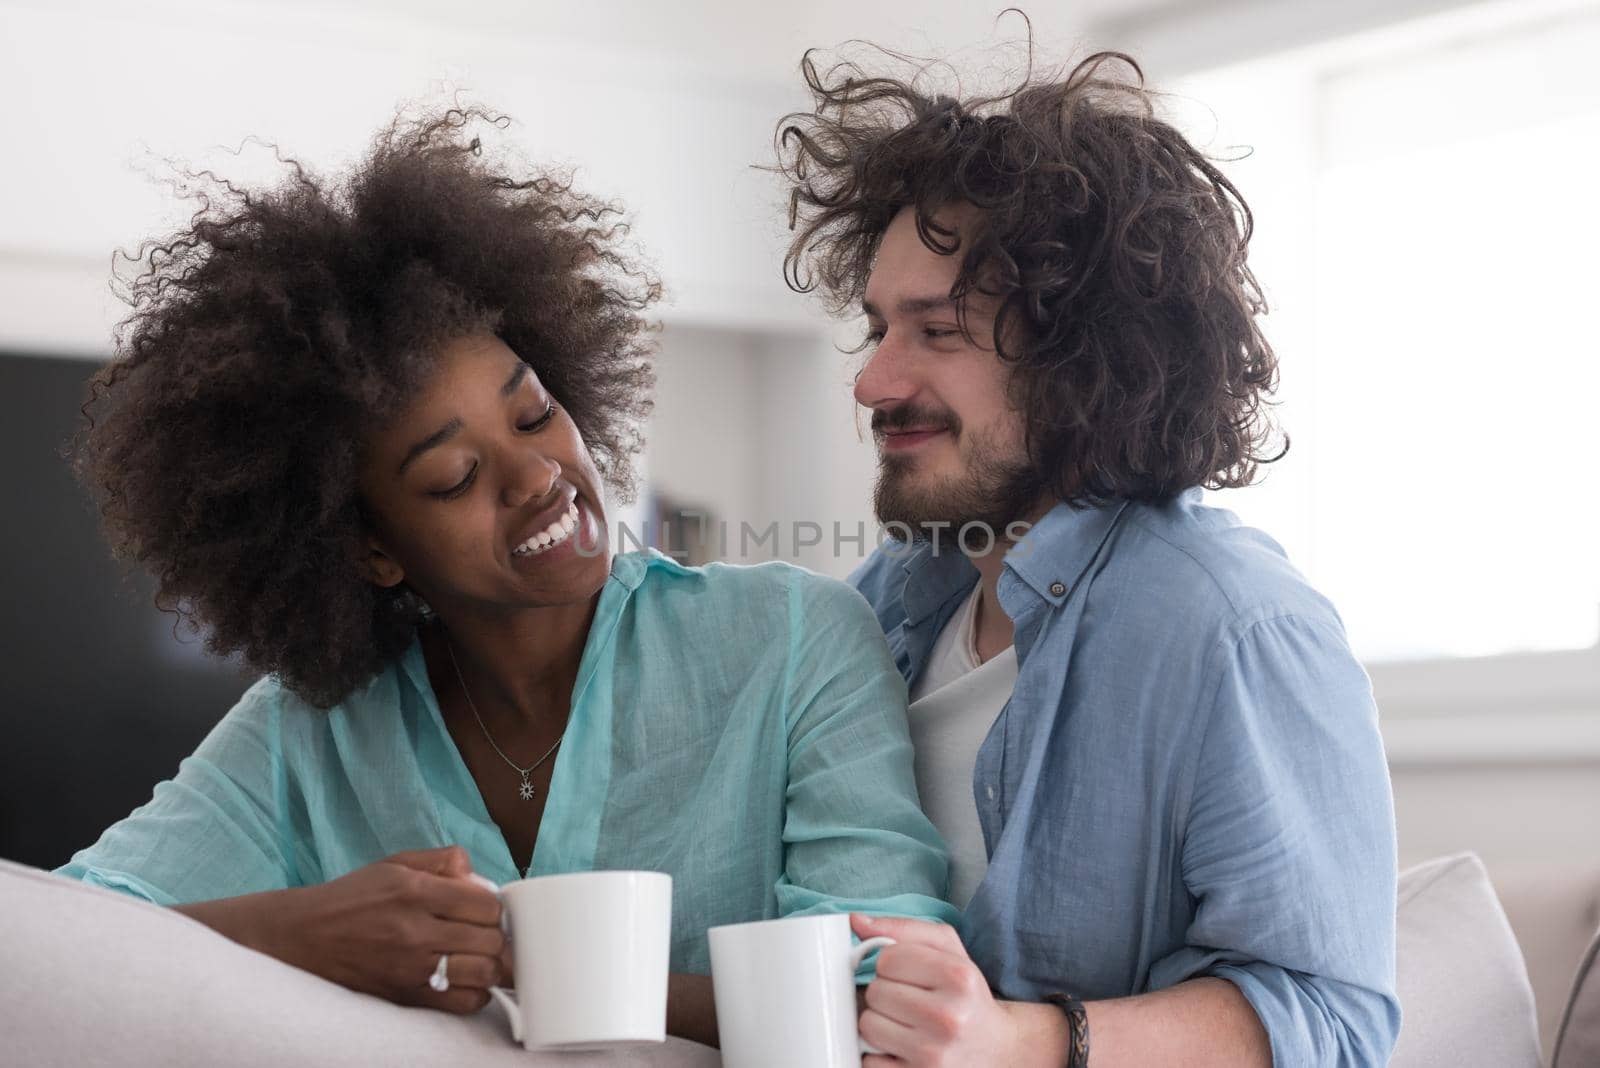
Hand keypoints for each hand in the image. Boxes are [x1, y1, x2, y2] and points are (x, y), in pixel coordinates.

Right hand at [261, 845, 508, 1012]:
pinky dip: (475, 993)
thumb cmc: (354, 897)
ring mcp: (410, 969)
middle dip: (494, 935)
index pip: (486, 904)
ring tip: (479, 956)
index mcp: (415, 892)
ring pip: (482, 973)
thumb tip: (479, 878)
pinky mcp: (405, 997)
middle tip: (484, 933)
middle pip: (489, 940)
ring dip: (489, 964)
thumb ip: (442, 861)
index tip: (484, 910)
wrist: (303, 937)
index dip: (493, 907)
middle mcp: (414, 932)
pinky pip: (462, 1003)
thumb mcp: (395, 864)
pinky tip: (465, 979)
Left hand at [855, 914, 1057, 1067]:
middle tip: (908, 1001)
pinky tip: (902, 1048)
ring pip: (867, 1026)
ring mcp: (933, 1055)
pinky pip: (869, 1061)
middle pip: (876, 992)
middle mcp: (948, 1017)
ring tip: (904, 1024)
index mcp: (958, 977)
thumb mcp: (948, 951)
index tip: (908, 974)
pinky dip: (878, 1054)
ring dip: (879, 1023)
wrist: (996, 1048)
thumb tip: (855, 920)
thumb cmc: (966, 994)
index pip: (887, 959)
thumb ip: (903, 929)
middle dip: (886, 993)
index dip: (891, 964)